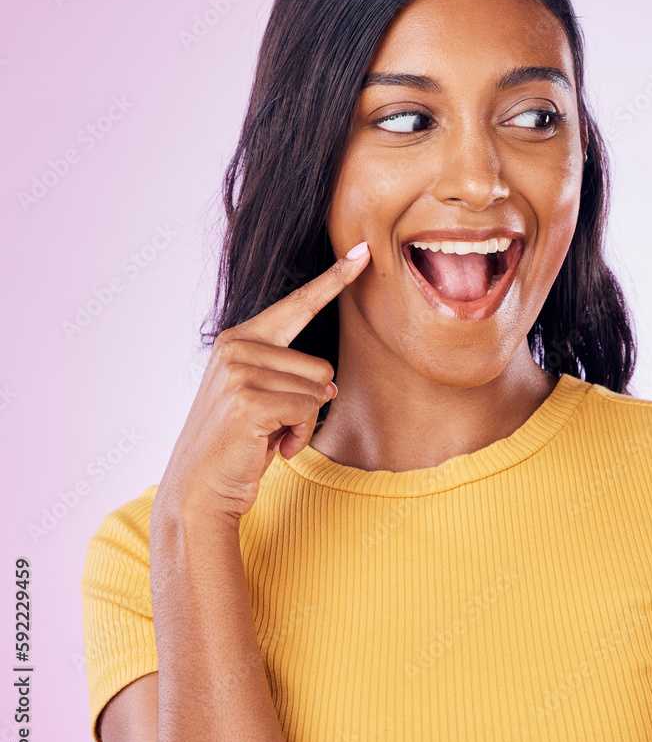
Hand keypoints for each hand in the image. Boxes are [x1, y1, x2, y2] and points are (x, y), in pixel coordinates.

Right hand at [156, 242, 370, 518]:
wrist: (198, 489)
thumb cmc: (237, 444)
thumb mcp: (262, 397)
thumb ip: (291, 376)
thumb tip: (330, 385)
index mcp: (240, 339)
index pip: (298, 304)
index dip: (334, 279)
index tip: (362, 252)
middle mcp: (236, 347)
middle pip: (321, 363)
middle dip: (310, 402)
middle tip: (274, 425)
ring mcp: (238, 372)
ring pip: (318, 388)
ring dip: (304, 422)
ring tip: (268, 436)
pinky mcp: (247, 400)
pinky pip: (309, 410)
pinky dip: (298, 435)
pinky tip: (270, 449)